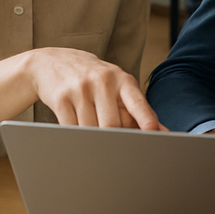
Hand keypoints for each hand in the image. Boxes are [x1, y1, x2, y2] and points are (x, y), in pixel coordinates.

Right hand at [26, 47, 162, 129]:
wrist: (53, 62)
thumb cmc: (93, 79)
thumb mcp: (116, 86)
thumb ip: (136, 108)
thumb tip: (161, 131)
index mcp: (122, 79)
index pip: (137, 102)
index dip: (145, 119)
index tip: (152, 133)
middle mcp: (102, 81)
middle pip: (112, 124)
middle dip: (114, 140)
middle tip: (115, 151)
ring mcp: (80, 89)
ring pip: (90, 130)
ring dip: (92, 141)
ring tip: (92, 138)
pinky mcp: (60, 98)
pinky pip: (71, 129)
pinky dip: (76, 138)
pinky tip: (77, 135)